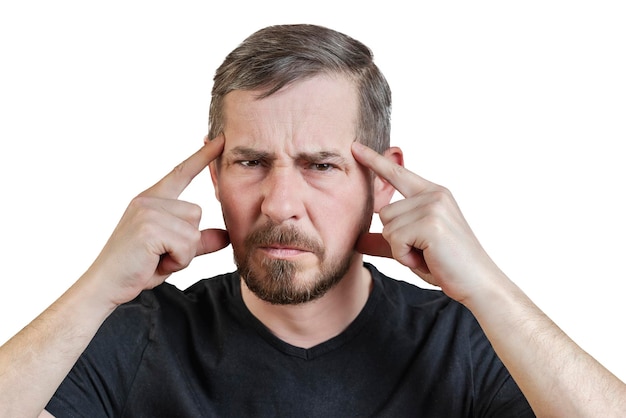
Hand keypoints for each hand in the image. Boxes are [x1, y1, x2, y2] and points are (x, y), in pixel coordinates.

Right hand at [88, 135, 229, 305]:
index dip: (203, 156)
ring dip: (182, 253)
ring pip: (193, 231)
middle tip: (159, 254)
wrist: (104, 286)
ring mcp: (147, 212)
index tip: (221, 139)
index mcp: (151, 200)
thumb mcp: (173, 252)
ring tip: (156, 258)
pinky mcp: (149, 228)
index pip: (181, 172)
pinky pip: (186, 245)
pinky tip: (155, 263)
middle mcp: (148, 200)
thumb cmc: (136, 268)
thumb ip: (198, 242)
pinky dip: (178, 261)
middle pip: (196, 213)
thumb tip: (225, 236)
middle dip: (186, 242)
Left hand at [351, 141, 499, 302]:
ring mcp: (434, 206)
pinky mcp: (431, 223)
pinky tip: (427, 259)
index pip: (398, 173)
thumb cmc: (447, 265)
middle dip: (396, 239)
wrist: (478, 284)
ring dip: (401, 249)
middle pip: (384, 212)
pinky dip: (404, 256)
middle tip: (424, 251)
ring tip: (427, 255)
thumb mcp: (412, 248)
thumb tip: (357, 241)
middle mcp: (435, 194)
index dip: (374, 160)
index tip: (355, 146)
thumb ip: (386, 241)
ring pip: (388, 226)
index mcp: (433, 194)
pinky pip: (394, 240)